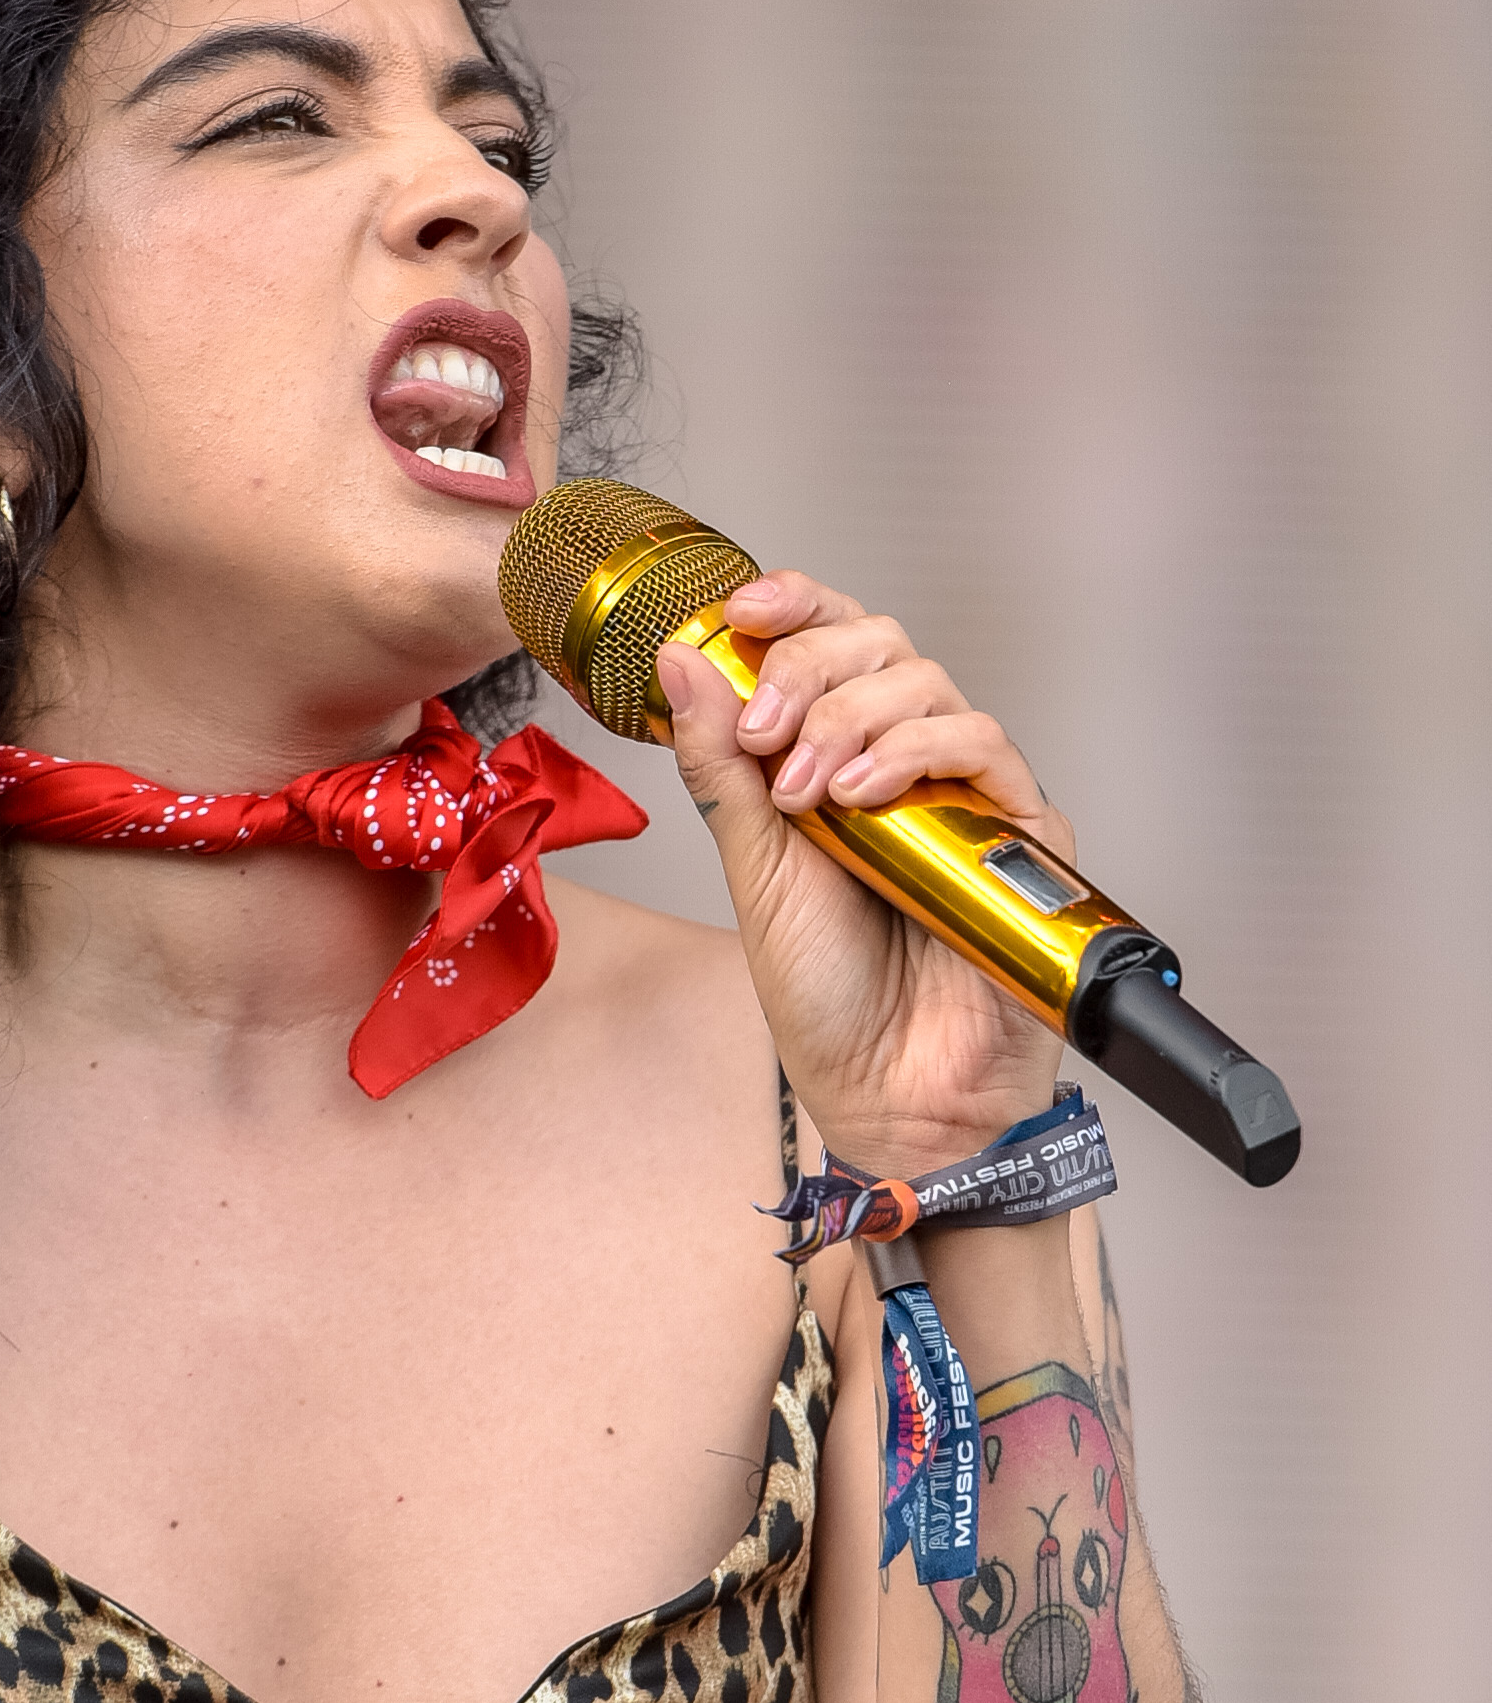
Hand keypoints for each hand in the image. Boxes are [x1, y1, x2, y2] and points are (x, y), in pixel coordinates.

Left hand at [657, 570, 1067, 1180]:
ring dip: (853, 716)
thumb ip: (723, 766)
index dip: (792, 606)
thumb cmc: (827, 998)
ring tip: (810, 789)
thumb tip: (683, 660)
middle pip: (881, 643)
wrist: (887, 1096)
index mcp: (835, 761)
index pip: (829, 643)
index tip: (738, 612)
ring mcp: (964, 793)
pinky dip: (916, 752)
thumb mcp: (753, 868)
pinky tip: (865, 795)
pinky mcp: (1019, 831)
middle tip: (764, 729)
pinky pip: (985, 747)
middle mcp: (903, 764)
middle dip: (811, 665)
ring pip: (930, 683)